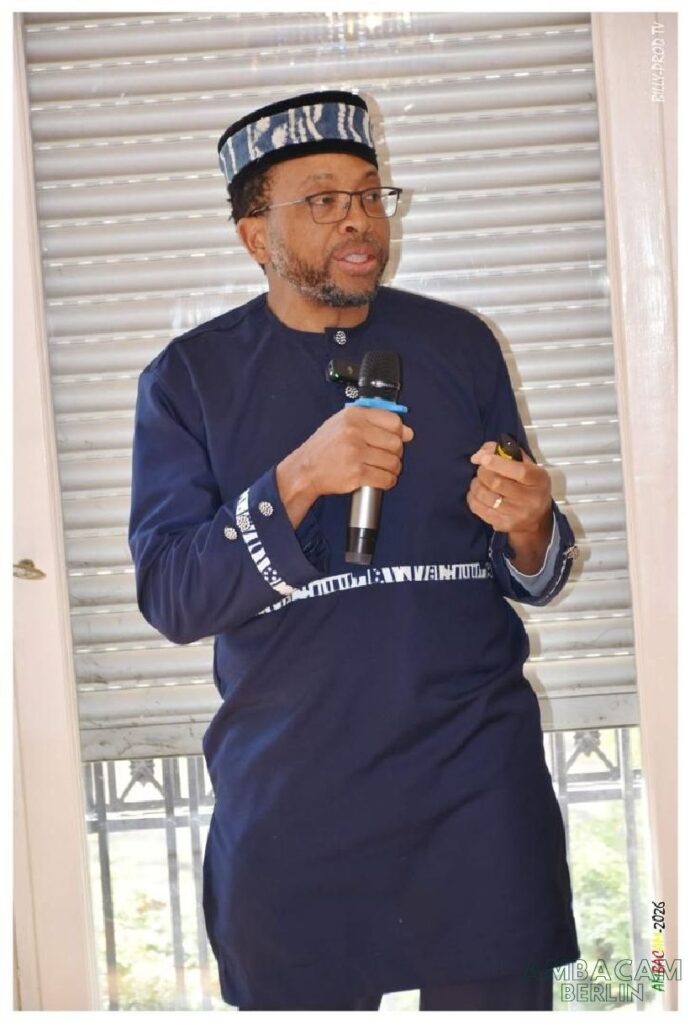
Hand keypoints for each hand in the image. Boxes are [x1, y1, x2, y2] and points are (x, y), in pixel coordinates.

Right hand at [280, 406, 414, 519]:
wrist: (305, 470)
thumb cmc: (324, 448)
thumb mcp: (343, 424)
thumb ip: (374, 422)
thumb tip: (406, 432)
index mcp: (353, 416)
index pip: (393, 421)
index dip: (399, 433)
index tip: (398, 438)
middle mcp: (354, 432)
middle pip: (395, 443)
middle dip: (396, 453)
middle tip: (388, 457)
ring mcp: (355, 453)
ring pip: (392, 462)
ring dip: (393, 469)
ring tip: (383, 469)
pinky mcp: (356, 474)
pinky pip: (385, 478)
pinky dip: (388, 481)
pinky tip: (381, 480)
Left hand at [466, 440, 551, 534]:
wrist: (537, 519)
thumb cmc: (530, 486)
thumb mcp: (526, 465)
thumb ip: (506, 452)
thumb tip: (479, 455)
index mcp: (538, 480)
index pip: (518, 471)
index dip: (498, 463)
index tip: (484, 459)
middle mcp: (530, 499)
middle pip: (497, 483)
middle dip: (483, 473)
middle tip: (481, 470)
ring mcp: (516, 514)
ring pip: (485, 497)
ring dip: (476, 485)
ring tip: (478, 481)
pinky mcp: (504, 524)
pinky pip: (480, 510)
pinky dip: (473, 498)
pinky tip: (476, 494)